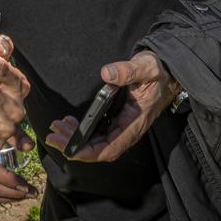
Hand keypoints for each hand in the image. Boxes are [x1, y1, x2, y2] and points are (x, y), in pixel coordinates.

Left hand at [46, 50, 178, 162]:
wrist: (167, 71)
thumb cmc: (158, 72)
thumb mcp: (145, 67)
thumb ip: (127, 71)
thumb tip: (106, 74)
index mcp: (135, 122)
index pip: (111, 148)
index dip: (90, 153)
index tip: (70, 150)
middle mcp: (128, 128)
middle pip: (99, 147)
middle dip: (74, 145)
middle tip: (53, 136)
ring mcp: (122, 125)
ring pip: (96, 141)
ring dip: (75, 138)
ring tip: (57, 127)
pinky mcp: (118, 119)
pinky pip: (98, 131)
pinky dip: (82, 130)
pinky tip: (70, 122)